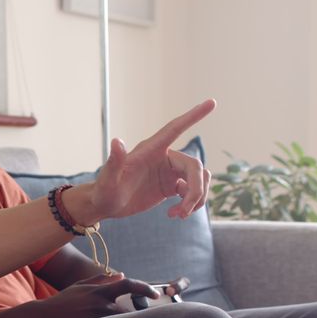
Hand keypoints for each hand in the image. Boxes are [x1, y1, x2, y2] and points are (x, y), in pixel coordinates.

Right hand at [37, 273, 163, 317]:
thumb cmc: (62, 302)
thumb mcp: (80, 286)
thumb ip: (101, 280)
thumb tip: (121, 275)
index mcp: (100, 291)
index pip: (128, 285)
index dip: (144, 288)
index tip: (154, 295)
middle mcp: (101, 304)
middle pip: (128, 311)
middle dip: (131, 317)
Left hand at [90, 99, 215, 219]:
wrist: (104, 205)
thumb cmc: (104, 190)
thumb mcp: (108, 179)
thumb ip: (114, 161)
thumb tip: (117, 141)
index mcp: (151, 150)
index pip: (176, 128)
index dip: (194, 116)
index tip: (212, 102)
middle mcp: (163, 157)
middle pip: (194, 167)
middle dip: (196, 190)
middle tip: (184, 212)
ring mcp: (169, 172)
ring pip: (199, 179)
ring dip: (196, 199)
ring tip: (178, 215)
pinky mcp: (171, 186)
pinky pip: (193, 190)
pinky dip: (191, 204)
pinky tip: (175, 214)